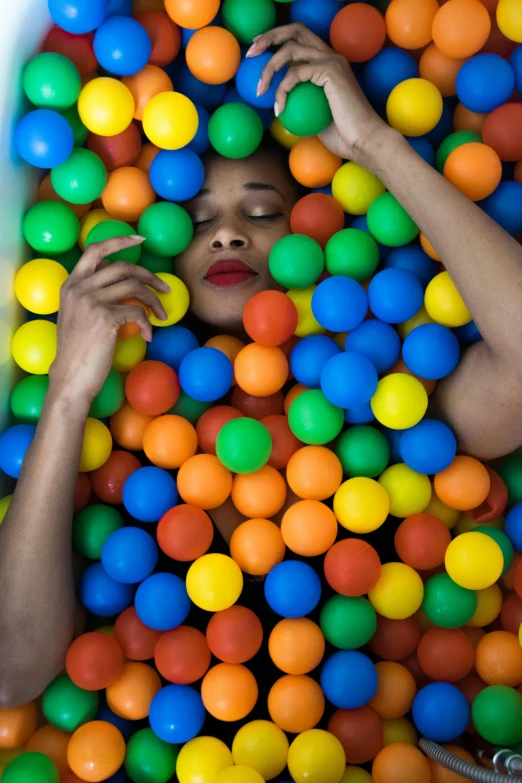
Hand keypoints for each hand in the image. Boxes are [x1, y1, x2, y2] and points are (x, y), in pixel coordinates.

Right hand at [49, 236, 169, 404]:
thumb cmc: (78, 351)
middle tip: (165, 289)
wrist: (70, 377)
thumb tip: (122, 280)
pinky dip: (148, 324)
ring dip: (154, 301)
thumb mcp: (78, 315)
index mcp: (71, 284)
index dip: (119, 241)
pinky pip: (137, 312)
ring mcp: (91, 301)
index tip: (140, 239)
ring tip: (162, 315)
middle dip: (150, 276)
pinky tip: (148, 336)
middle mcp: (79, 288)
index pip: (96, 250)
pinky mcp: (104, 317)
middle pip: (124, 266)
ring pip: (135, 286)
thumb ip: (92, 294)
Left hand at [250, 23, 387, 162]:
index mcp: (328, 63)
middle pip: (295, 30)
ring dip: (269, 68)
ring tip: (259, 90)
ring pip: (290, 50)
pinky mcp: (330, 71)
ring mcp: (332, 60)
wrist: (364, 140)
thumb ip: (300, 104)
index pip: (300, 38)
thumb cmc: (342, 135)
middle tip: (251, 54)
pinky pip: (294, 75)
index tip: (258, 51)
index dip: (276, 39)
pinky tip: (279, 109)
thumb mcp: (314, 117)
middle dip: (269, 38)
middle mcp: (331, 56)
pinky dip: (281, 91)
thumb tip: (279, 108)